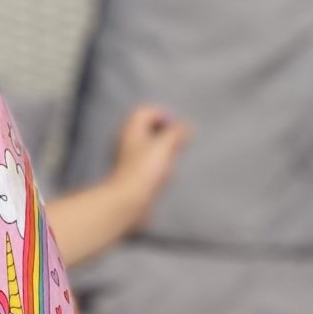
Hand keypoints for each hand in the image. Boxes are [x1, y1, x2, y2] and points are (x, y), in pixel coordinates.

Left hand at [107, 104, 190, 225]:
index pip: (145, 111)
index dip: (163, 114)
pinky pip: (146, 163)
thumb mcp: (165, 146)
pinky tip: (165, 175)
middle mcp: (126, 142)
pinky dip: (157, 164)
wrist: (127, 202)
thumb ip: (177, 133)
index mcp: (131, 130)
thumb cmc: (142, 171)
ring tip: (173, 158)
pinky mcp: (131, 175)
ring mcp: (127, 159)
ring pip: (147, 147)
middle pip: (146, 129)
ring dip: (163, 149)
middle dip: (165, 133)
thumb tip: (186, 127)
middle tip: (178, 142)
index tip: (176, 127)